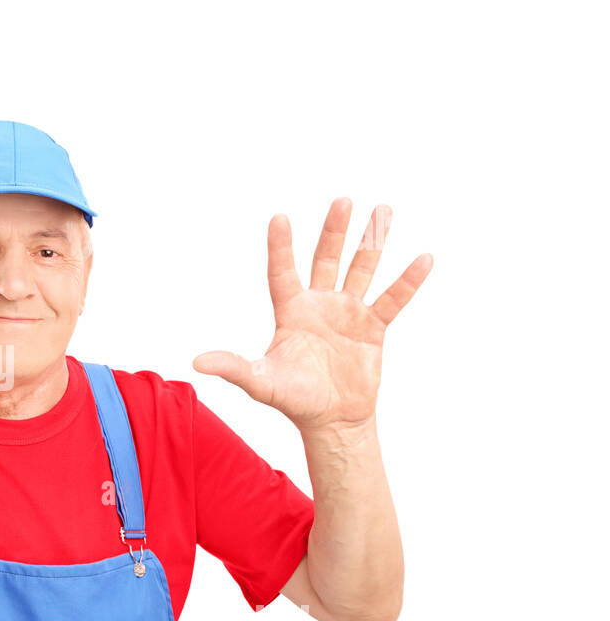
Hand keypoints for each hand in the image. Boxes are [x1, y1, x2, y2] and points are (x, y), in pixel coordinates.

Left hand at [192, 198, 431, 433]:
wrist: (331, 420)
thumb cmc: (293, 399)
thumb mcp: (260, 383)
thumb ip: (233, 368)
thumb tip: (196, 363)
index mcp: (290, 312)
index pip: (283, 273)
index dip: (281, 248)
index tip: (279, 218)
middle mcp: (319, 304)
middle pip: (326, 259)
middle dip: (334, 231)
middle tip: (342, 200)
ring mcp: (348, 312)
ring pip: (361, 269)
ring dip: (371, 242)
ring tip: (382, 210)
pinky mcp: (373, 327)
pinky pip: (392, 300)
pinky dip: (408, 281)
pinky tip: (423, 258)